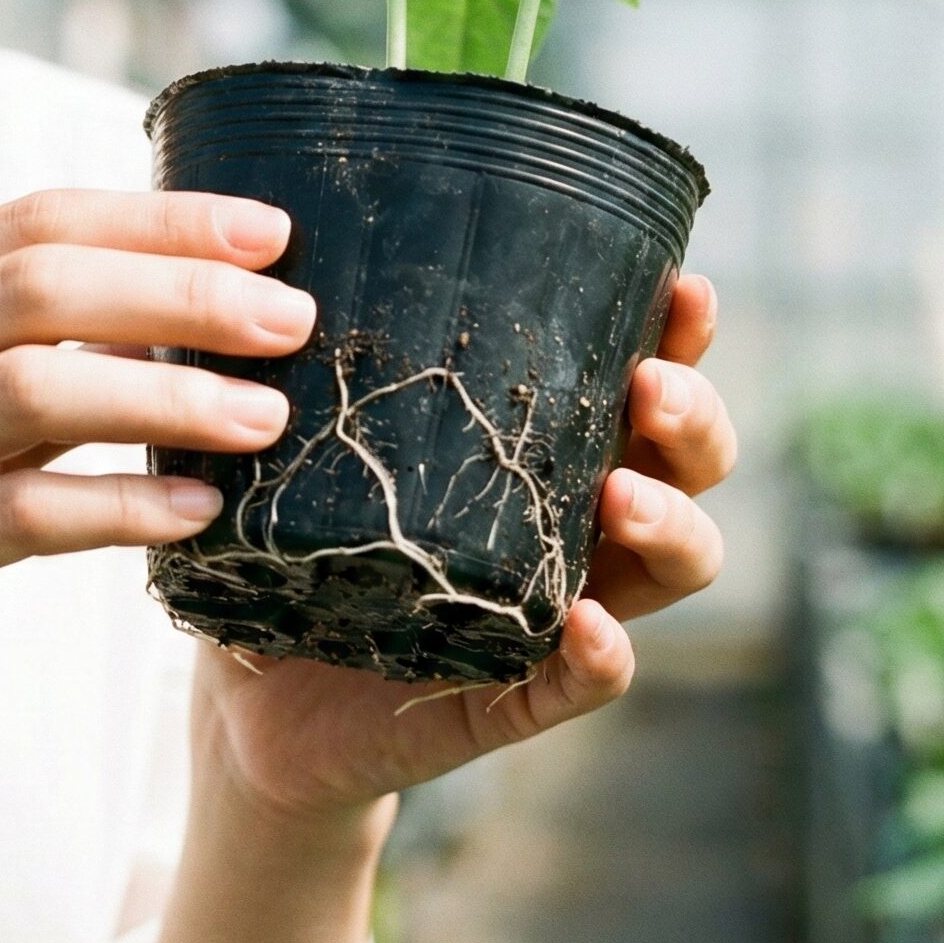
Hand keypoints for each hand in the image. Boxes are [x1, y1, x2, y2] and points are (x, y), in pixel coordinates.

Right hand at [0, 189, 310, 783]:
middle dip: (182, 290)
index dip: (158, 218)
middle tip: (291, 317)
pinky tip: (197, 513)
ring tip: (269, 417)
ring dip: (168, 395)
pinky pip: (15, 516)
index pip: (32, 219)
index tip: (268, 230)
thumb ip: (11, 360)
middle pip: (41, 284)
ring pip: (34, 388)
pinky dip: (118, 507)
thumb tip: (170, 321)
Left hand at [189, 276, 734, 827]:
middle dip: (693, 420)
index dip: (680, 336)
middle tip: (651, 387)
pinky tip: (587, 620)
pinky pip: (585, 681)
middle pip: (687, 466)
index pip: (638, 377)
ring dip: (670, 524)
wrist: (250, 699)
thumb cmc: (290, 543)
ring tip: (623, 496)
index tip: (685, 287)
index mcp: (540, 446)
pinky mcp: (515, 697)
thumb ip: (316, 364)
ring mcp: (556, 611)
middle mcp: (570, 521)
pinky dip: (601, 654)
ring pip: (671, 570)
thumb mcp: (309, 442)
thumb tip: (275, 243)